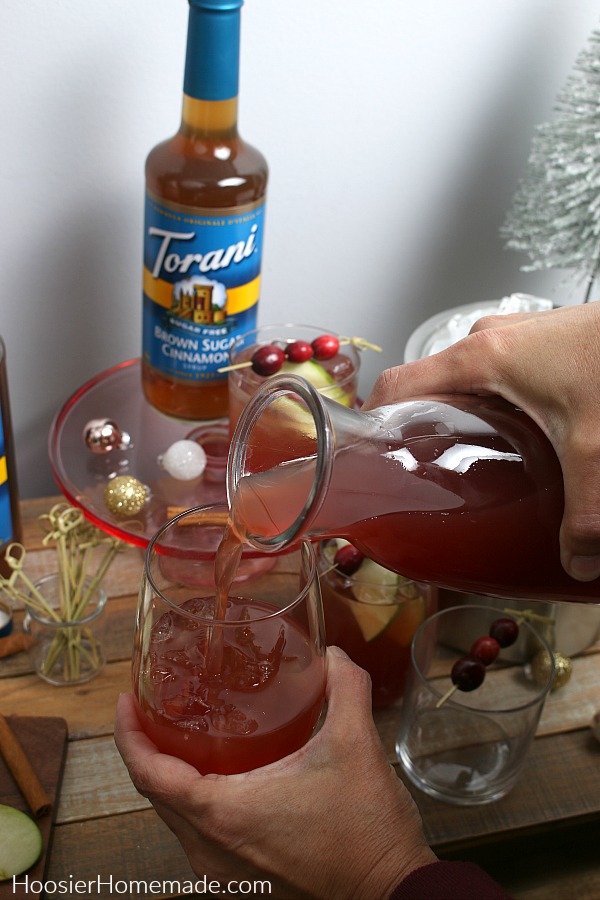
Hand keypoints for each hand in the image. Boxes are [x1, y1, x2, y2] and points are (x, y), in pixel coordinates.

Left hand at [115, 646, 435, 899]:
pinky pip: (196, 836)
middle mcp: (212, 850)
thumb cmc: (367, 829)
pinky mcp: (241, 882)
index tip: (126, 700)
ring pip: (174, 818)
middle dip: (146, 747)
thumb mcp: (356, 744)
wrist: (392, 892)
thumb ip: (345, 687)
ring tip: (180, 732)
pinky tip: (216, 773)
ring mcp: (224, 873)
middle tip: (153, 705)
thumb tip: (332, 655)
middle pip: (155, 794)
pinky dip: (192, 801)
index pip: (149, 774)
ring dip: (169, 776)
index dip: (128, 735)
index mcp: (225, 814)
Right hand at [363, 302, 599, 581]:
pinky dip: (497, 402)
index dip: (372, 423)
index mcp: (480, 357)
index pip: (397, 386)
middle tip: (432, 476)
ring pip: (468, 379)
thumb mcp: (597, 452)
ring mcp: (519, 334)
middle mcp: (491, 337)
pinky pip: (500, 372)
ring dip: (463, 416)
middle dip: (423, 430)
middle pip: (430, 386)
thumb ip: (585, 518)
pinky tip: (524, 435)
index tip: (367, 462)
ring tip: (477, 460)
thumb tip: (578, 563)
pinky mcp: (546, 339)